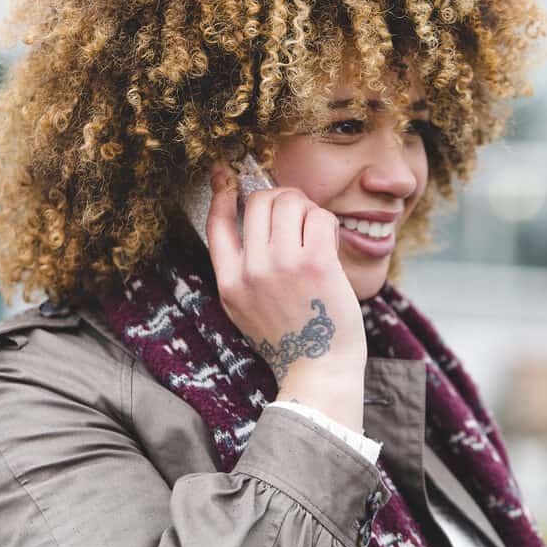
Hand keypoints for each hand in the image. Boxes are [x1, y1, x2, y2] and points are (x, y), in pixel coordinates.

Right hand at [205, 161, 366, 388]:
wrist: (319, 371)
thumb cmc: (290, 339)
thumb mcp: (245, 310)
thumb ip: (240, 271)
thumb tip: (250, 218)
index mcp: (229, 284)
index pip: (217, 223)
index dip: (222, 192)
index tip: (227, 174)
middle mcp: (251, 272)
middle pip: (259, 202)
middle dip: (280, 197)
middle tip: (296, 212)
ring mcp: (283, 266)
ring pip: (290, 202)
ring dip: (306, 208)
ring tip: (315, 230)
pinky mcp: (316, 264)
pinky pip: (319, 216)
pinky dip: (326, 222)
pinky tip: (329, 240)